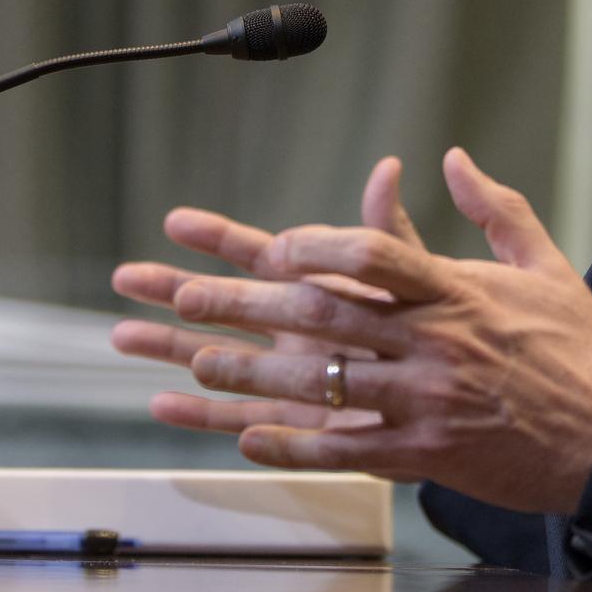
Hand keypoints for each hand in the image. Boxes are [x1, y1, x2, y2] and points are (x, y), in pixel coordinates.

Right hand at [111, 157, 417, 436]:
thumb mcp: (420, 276)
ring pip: (221, 358)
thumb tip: (388, 168)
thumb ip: (390, 234)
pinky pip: (245, 417)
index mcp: (321, 287)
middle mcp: (299, 328)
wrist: (469, 392)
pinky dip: (203, 415)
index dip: (220, 237)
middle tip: (127, 275)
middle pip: (226, 304)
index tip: (177, 220)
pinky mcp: (303, 424)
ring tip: (121, 336)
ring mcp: (294, 373)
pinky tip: (162, 405)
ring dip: (172, 349)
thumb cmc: (444, 327)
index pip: (261, 254)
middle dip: (175, 289)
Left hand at [150, 149, 591, 512]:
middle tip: (186, 293)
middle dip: (248, 303)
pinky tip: (248, 437)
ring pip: (323, 385)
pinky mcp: (425, 455)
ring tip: (195, 362)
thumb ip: (497, 205)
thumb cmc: (579, 346)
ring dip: (250, 373)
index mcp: (459, 293)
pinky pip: (346, 451)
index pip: (375, 256)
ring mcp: (425, 403)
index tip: (276, 242)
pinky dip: (293, 445)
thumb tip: (454, 158)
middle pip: (325, 317)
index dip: (316, 244)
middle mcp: (434, 345)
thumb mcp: (546, 261)